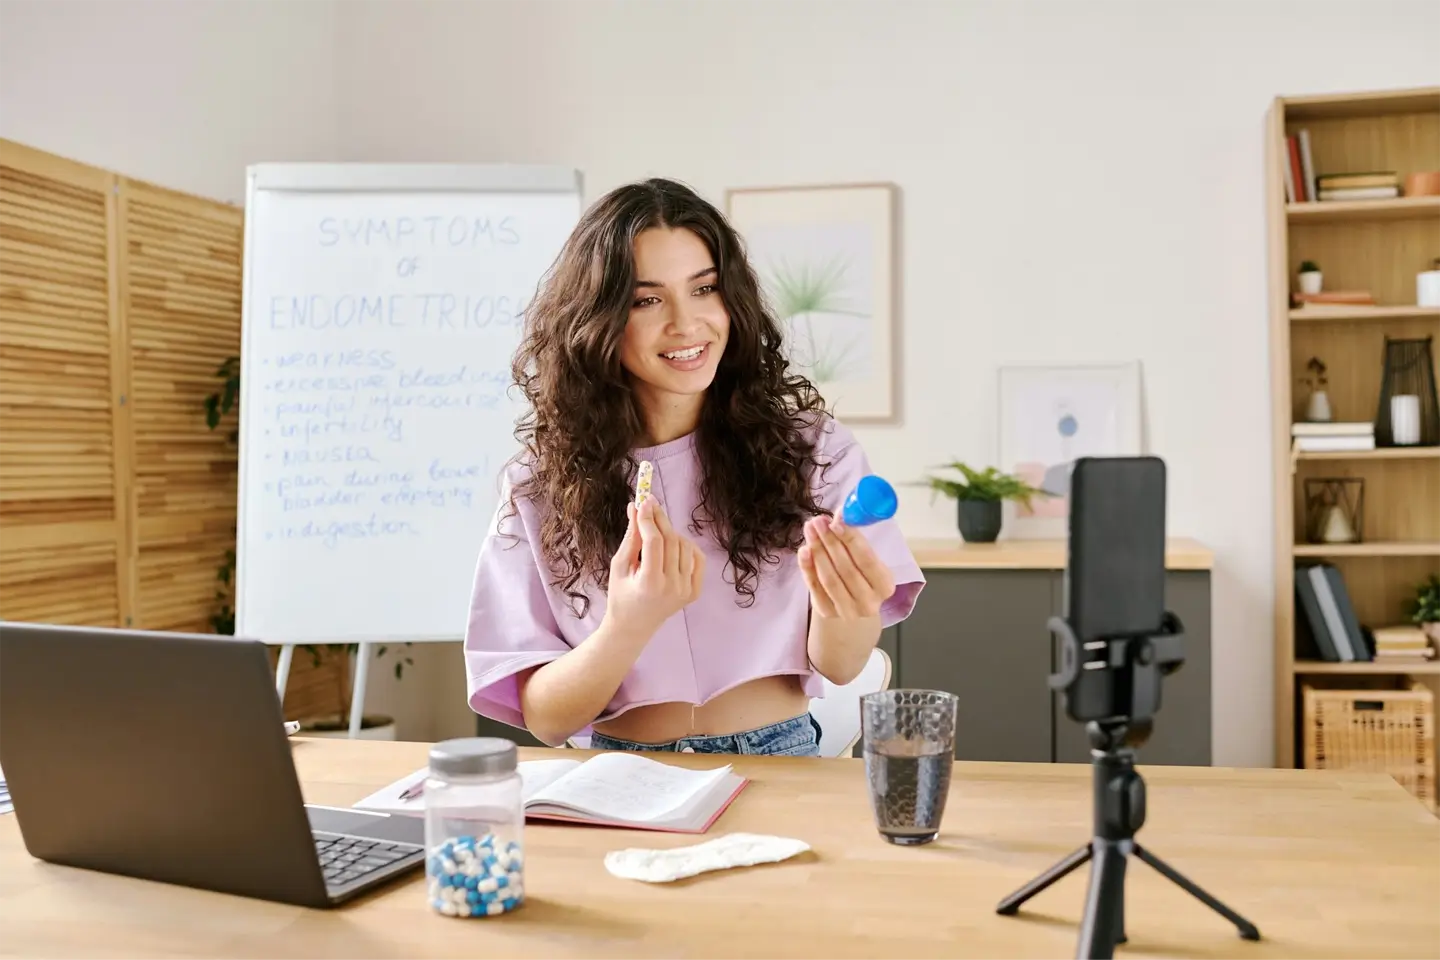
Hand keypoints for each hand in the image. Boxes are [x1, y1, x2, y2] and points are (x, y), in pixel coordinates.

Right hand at [605, 497, 704, 636]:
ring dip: (670, 532)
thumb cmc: (621, 595)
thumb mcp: (619, 565)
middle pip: (671, 541)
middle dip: (660, 519)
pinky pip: (697, 558)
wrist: (634, 625)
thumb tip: (635, 507)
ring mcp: (686, 591)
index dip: (649, 519)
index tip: (643, 502)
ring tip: (655, 532)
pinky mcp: (694, 592)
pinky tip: (672, 545)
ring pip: (684, 546)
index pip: (654, 542)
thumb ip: (630, 537)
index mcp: (650, 584)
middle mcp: (672, 588)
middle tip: (650, 503)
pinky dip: (686, 546)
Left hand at [798, 513, 895, 618]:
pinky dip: (807, 568)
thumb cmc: (862, 577)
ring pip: (829, 577)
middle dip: (830, 541)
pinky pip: (814, 587)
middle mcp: (868, 602)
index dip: (851, 540)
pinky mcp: (827, 613)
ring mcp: (847, 610)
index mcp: (885, 586)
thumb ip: (856, 542)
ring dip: (817, 550)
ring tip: (810, 530)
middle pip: (846, 568)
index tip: (836, 521)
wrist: (853, 609)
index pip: (867, 560)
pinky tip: (803, 550)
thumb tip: (840, 515)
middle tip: (818, 521)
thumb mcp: (868, 562)